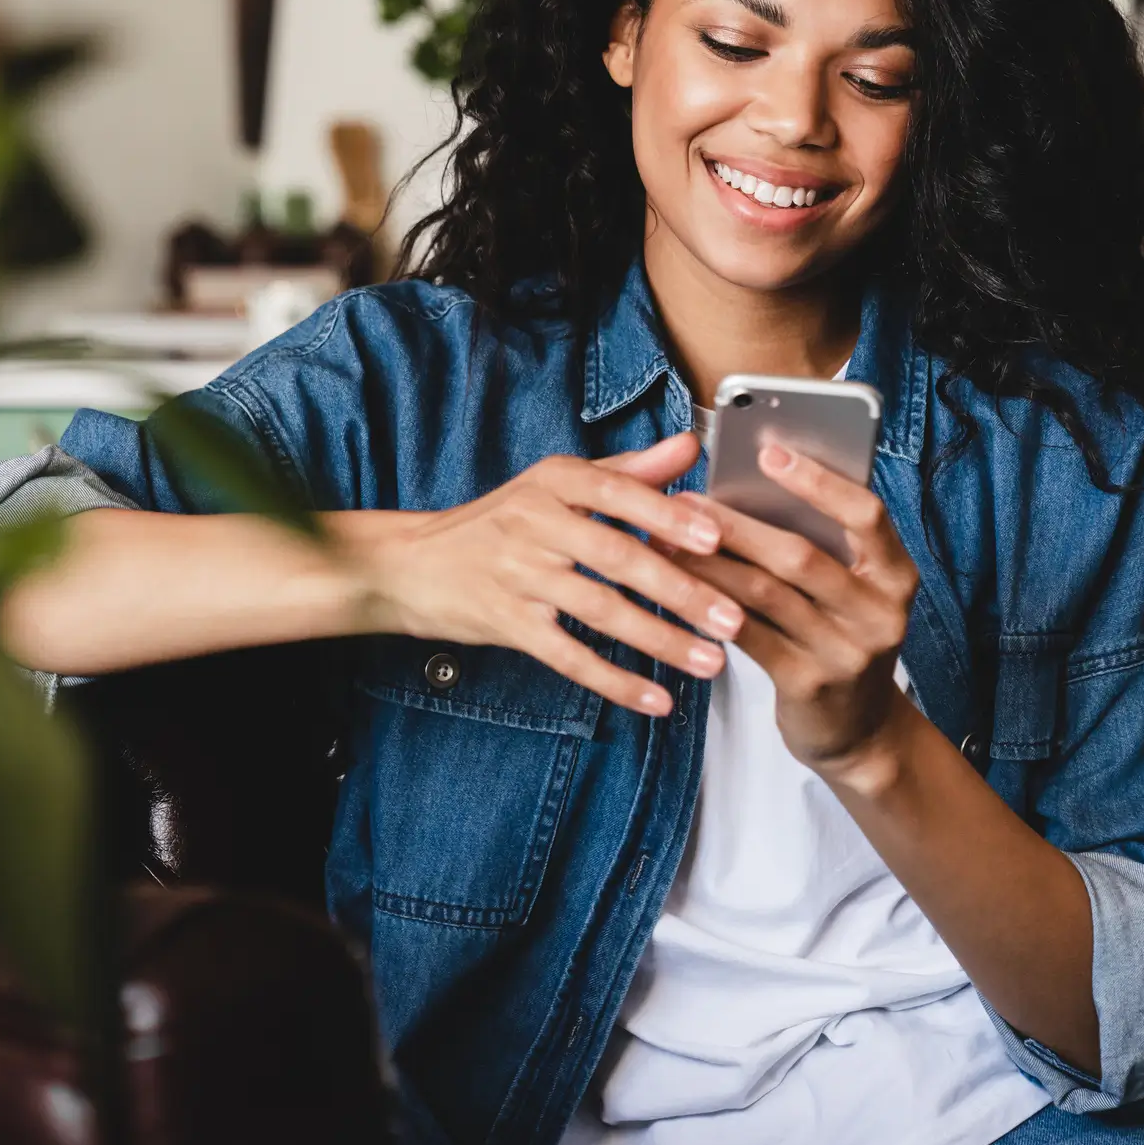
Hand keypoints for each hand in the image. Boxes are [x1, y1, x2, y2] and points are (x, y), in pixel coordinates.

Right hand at [351, 433, 744, 716]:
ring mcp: (518, 574)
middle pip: (617, 556)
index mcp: (554, 480)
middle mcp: (534, 522)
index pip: (618, 493)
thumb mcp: (557, 485)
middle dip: (681, 590)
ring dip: (659, 639)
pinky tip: (655, 700)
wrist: (411, 564)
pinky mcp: (506, 622)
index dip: (668, 517)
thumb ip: (629, 470)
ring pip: (599, 610)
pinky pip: (568, 657)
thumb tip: (691, 444)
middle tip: (732, 617)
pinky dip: (614, 680)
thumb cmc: (500, 523)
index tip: (716, 539)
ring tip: (708, 661)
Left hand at [665, 442, 919, 775]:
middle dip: (735, 524)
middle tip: (684, 501)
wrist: (858, 731)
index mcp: (896, 575)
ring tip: (665, 539)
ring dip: (709, 562)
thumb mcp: (852, 590)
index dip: (818, 481)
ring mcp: (846, 653)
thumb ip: (821, 543)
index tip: (770, 451)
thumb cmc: (840, 636)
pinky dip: (709, 606)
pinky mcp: (809, 685)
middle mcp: (880, 613)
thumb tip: (749, 483)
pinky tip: (677, 587)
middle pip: (801, 555)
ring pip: (765, 593)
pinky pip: (748, 635)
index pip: (866, 515)